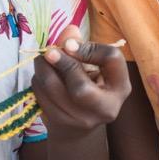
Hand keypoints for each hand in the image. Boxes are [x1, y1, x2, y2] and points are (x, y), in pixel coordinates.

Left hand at [32, 26, 129, 141]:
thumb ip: (82, 46)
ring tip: (42, 60)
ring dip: (42, 68)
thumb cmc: (90, 88)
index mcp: (121, 88)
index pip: (112, 60)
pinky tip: (42, 76)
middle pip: (80, 87)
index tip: (70, 44)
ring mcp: (81, 120)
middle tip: (49, 51)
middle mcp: (106, 108)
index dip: (88, 48)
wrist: (77, 129)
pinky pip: (41, 95)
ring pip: (53, 88)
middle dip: (62, 63)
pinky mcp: (60, 123)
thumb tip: (69, 30)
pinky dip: (38, 80)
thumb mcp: (94, 67)